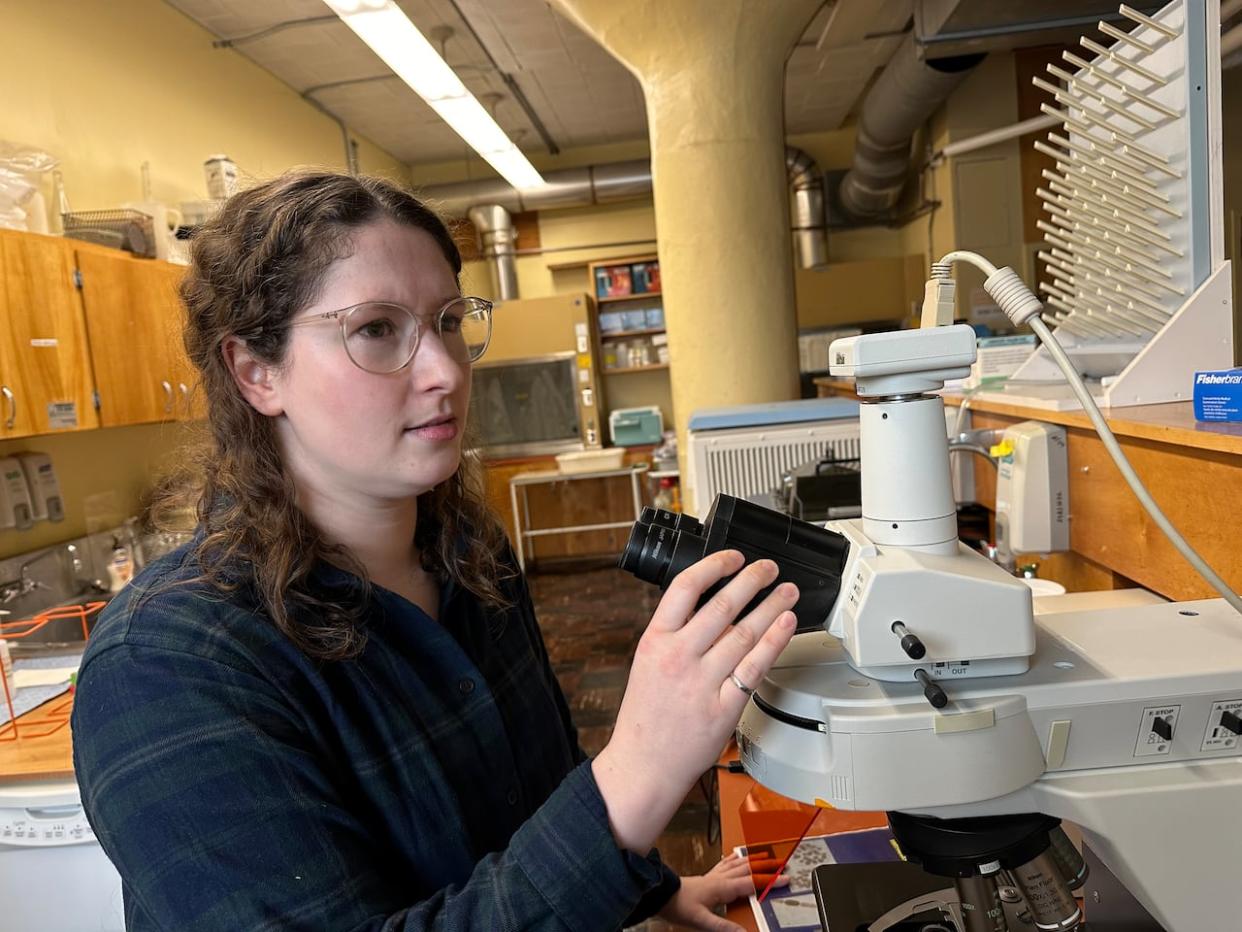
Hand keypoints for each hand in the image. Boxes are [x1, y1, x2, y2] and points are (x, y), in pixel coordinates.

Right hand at [593, 552, 797, 852]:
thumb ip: (675, 636)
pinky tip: (786, 624)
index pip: (685, 588)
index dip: (714, 566)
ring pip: (745, 632)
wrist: (644, 766)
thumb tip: (714, 609)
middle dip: (751, 580)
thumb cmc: (645, 718)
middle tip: (768, 568)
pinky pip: (756, 667)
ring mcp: (702, 682)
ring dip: (771, 606)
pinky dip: (775, 641)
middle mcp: (679, 657)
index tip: (733, 557)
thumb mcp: (646, 664)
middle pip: (722, 605)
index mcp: (654, 641)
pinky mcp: (724, 706)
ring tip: (787, 591)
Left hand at [658, 853, 787, 930]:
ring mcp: (714, 876)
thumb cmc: (680, 906)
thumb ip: (723, 927)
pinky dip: (734, 859)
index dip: (770, 881)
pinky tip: (735, 856)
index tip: (786, 879)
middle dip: (767, 866)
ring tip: (766, 856)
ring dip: (754, 860)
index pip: (752, 883)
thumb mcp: (702, 921)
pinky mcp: (707, 877)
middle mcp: (721, 878)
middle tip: (782, 864)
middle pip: (748, 869)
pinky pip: (724, 864)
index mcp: (723, 887)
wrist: (661, 894)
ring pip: (738, 864)